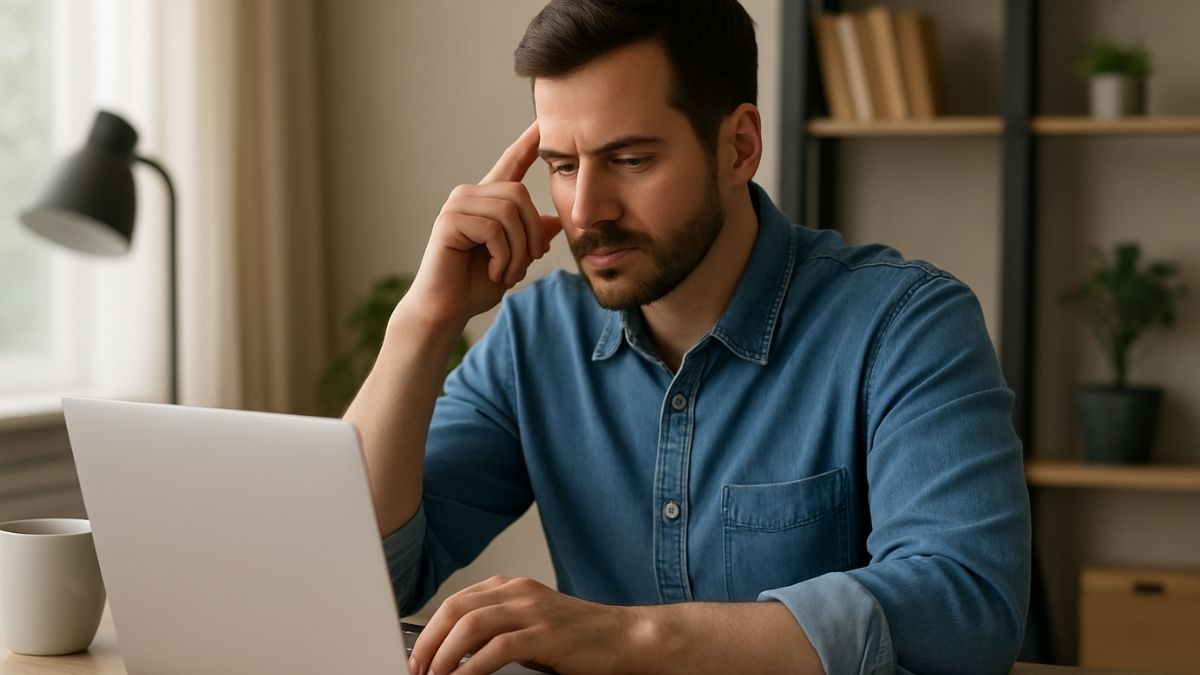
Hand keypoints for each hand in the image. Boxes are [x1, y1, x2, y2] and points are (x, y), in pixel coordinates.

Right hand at [403, 121, 562, 329]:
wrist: (447, 310)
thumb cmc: (476, 286)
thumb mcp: (514, 260)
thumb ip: (532, 238)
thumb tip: (555, 221)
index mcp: (487, 200)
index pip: (512, 162)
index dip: (529, 142)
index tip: (545, 120)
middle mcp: (470, 195)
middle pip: (520, 195)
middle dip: (532, 235)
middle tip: (527, 264)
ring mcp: (456, 205)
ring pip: (509, 213)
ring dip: (518, 251)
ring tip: (507, 272)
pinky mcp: (449, 221)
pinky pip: (494, 230)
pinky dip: (504, 257)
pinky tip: (494, 272)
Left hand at [407, 576, 641, 674]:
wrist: (625, 638)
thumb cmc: (579, 638)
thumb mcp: (530, 625)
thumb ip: (498, 630)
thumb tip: (456, 653)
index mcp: (511, 588)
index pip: (456, 602)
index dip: (430, 629)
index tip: (417, 656)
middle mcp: (518, 593)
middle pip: (455, 609)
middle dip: (429, 642)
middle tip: (417, 669)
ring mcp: (533, 611)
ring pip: (471, 625)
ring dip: (445, 654)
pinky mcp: (546, 634)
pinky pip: (498, 648)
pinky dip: (472, 667)